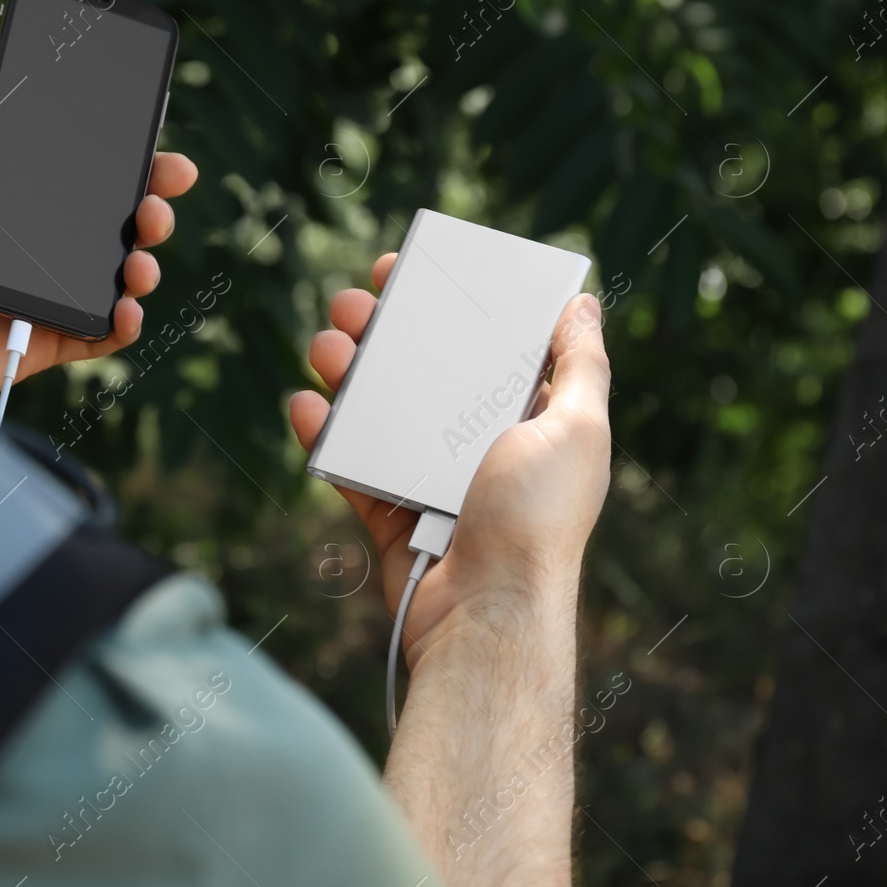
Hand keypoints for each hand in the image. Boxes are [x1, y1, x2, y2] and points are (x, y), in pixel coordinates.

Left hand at [0, 20, 197, 405]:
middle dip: (149, 205)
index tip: (153, 141)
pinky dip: (123, 324)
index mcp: (5, 198)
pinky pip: (99, 335)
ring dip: (143, 263)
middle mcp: (27, 245)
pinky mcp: (41, 342)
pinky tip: (126, 306)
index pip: (79, 170)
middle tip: (161, 199)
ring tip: (140, 257)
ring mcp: (38, 294)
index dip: (123, 157)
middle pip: (110, 221)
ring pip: (114, 276)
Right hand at [289, 252, 611, 666]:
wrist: (484, 614)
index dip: (450, 303)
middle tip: (354, 304)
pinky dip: (323, 435)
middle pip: (424, 372)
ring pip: (380, 413)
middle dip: (385, 332)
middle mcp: (479, 446)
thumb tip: (582, 305)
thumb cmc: (536, 521)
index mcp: (528, 420)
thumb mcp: (576, 430)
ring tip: (325, 348)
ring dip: (347, 373)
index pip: (486, 345)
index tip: (408, 271)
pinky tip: (305, 406)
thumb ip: (580, 366)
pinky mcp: (390, 514)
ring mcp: (431, 481)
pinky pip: (350, 466)